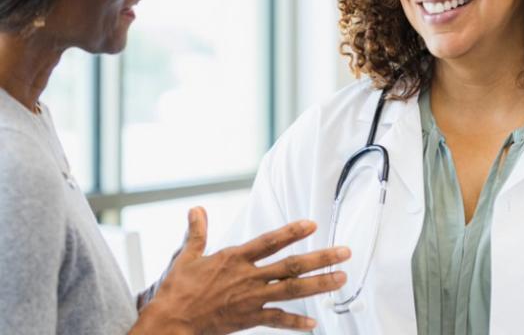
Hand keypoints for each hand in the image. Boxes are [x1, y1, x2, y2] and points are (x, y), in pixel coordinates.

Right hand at [130, 207, 348, 333]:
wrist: (170, 323)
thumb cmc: (177, 291)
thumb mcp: (186, 256)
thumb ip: (197, 232)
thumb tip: (196, 209)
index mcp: (235, 258)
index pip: (269, 241)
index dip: (291, 232)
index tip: (312, 224)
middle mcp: (248, 277)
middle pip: (291, 266)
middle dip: (321, 258)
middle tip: (345, 252)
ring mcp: (251, 299)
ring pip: (292, 290)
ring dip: (319, 284)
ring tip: (341, 278)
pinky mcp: (249, 319)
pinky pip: (277, 320)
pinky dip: (295, 322)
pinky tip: (314, 323)